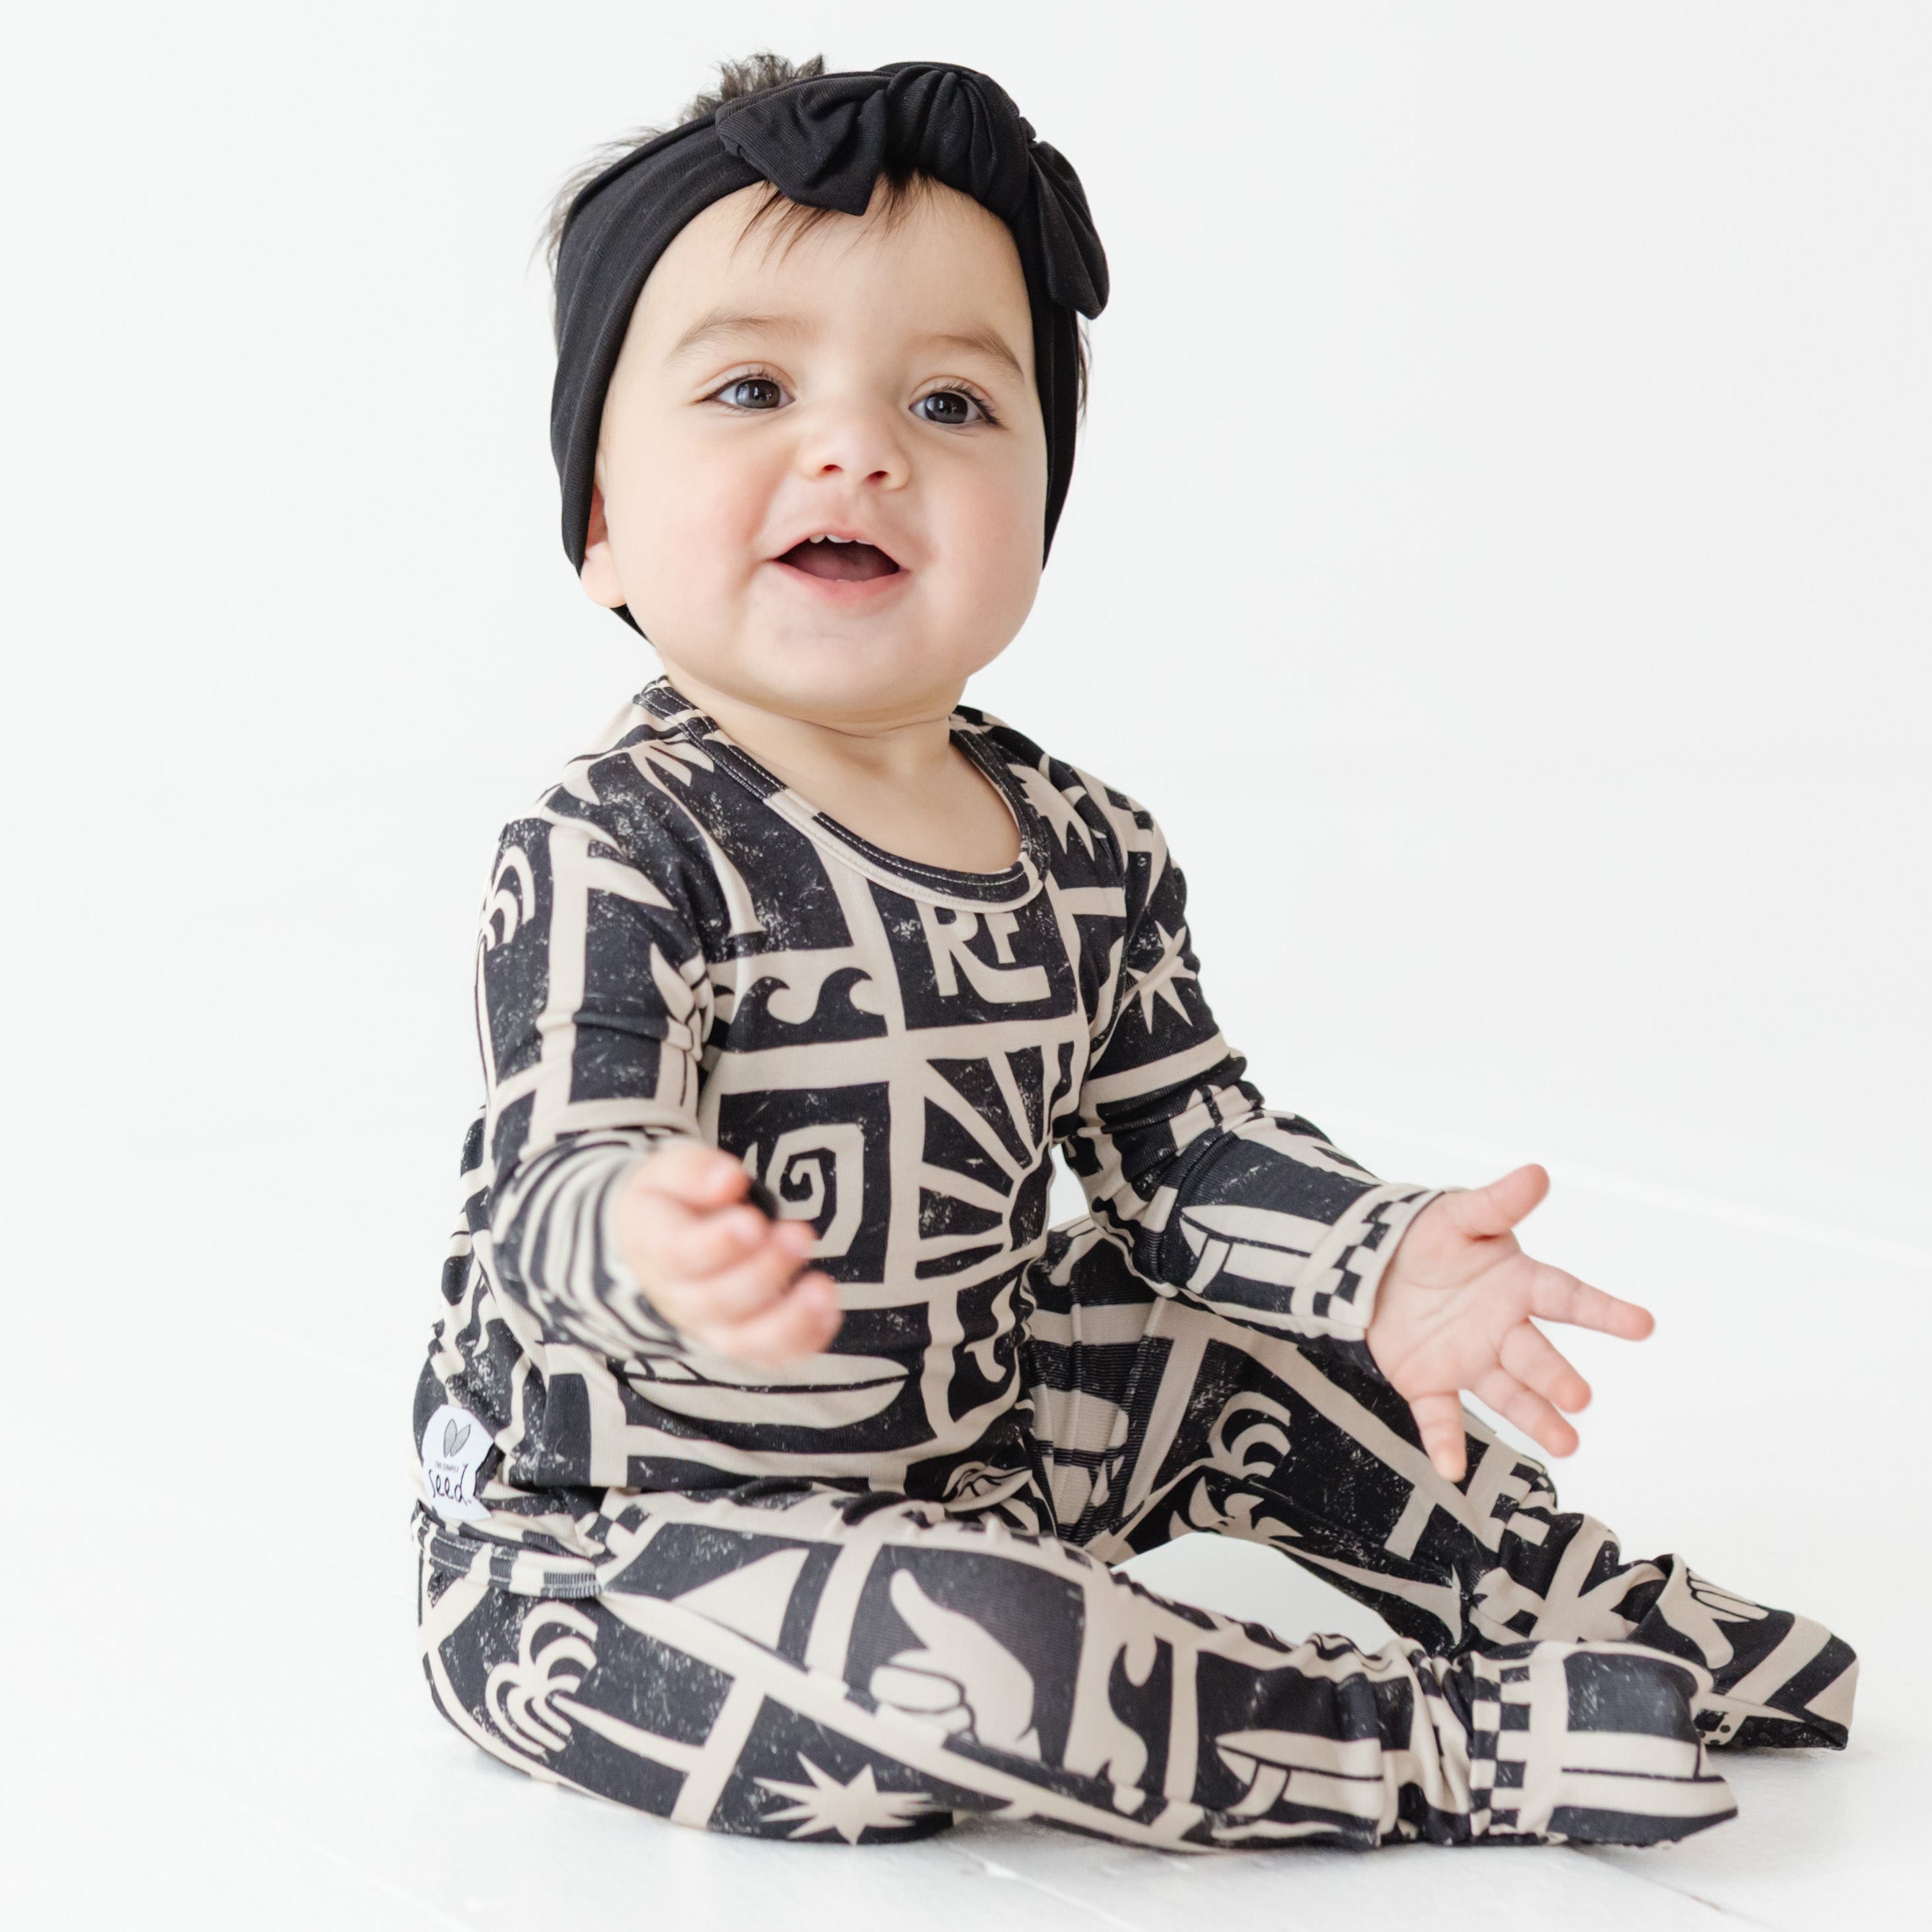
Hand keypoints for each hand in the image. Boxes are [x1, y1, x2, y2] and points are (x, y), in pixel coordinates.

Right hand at [613, 1143, 841, 1365]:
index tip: (753, 1221)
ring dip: (788, 1318)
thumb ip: (694, 1172)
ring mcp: (709, 1326)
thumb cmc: (672, 1198)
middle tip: (799, 1234)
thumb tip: (728, 1181)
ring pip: (744, 1339)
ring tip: (821, 1288)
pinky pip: (770, 1354)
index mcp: (656, 1247)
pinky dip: (803, 1339)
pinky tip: (829, 1311)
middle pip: (717, 1300)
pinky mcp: (741, 1340)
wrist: (658, 1238)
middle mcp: (679, 1297)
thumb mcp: (670, 1170)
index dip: (718, 1244)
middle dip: (764, 1270)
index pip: (680, 1256)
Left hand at [1366, 1164, 1652, 1481]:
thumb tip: (1537, 1173)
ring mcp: (1468, 1360)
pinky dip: (1445, 1443)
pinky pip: (1440, 1416)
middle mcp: (1501, 1330)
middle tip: (1578, 1399)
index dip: (1603, 1310)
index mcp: (1515, 1285)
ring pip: (1506, 1395)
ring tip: (1565, 1445)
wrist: (1374, 1266)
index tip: (1643, 1325)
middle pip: (1535, 1356)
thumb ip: (1496, 1203)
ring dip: (1533, 1419)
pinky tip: (1452, 1469)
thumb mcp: (1458, 1215)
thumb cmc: (1428, 1240)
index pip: (1565, 1297)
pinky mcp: (1429, 1383)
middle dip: (1557, 1378)